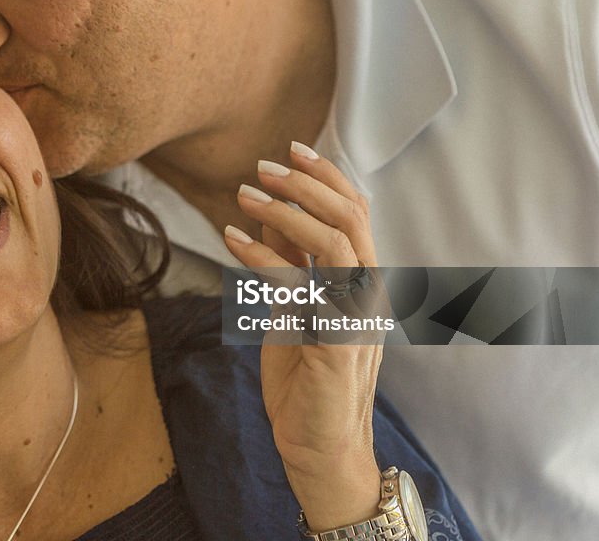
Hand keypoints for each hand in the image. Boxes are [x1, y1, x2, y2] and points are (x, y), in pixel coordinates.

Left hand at [223, 142, 385, 530]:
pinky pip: (301, 286)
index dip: (327, 178)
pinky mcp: (335, 343)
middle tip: (264, 165)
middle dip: (307, 184)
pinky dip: (264, 257)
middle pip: (352, 219)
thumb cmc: (305, 380)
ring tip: (244, 192)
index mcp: (362, 283)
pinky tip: (231, 238)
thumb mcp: (294, 309)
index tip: (294, 150)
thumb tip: (267, 213)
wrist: (320, 449)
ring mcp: (356, 318)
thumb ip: (290, 264)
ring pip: (336, 244)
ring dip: (286, 213)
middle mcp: (367, 295)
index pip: (357, 214)